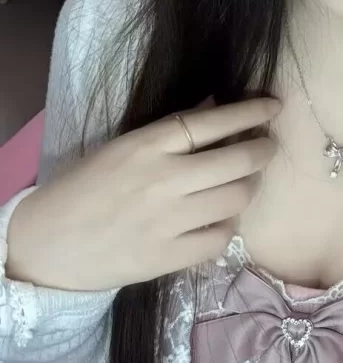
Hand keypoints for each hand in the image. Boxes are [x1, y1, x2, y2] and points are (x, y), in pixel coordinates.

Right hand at [5, 99, 279, 291]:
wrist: (49, 244)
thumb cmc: (85, 188)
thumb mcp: (122, 147)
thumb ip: (171, 131)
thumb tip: (217, 105)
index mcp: (146, 146)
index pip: (210, 123)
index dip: (248, 112)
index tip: (273, 106)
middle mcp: (162, 181)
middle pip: (236, 162)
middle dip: (262, 150)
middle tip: (267, 146)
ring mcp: (168, 221)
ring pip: (236, 200)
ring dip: (249, 188)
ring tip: (243, 183)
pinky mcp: (168, 258)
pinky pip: (220, 239)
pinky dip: (228, 227)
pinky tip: (222, 220)